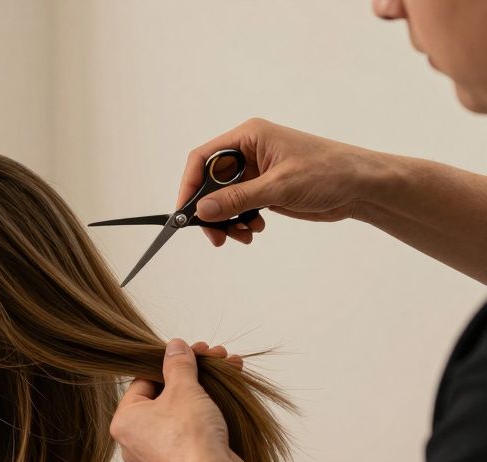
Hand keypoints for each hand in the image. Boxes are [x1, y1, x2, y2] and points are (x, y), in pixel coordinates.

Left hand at [110, 339, 250, 461]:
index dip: (169, 364)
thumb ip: (178, 365)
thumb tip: (175, 346)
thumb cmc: (189, 437)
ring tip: (230, 366)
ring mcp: (159, 456)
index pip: (143, 382)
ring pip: (182, 413)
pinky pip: (194, 432)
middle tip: (215, 356)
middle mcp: (136, 441)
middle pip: (165, 396)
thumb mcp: (184, 390)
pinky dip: (210, 412)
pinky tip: (231, 393)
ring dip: (206, 389)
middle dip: (193, 374)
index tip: (191, 351)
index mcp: (124, 422)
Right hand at [179, 118, 383, 245]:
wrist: (363, 186)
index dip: (190, 185)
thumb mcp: (280, 186)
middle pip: (210, 182)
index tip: (186, 212)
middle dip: (210, 210)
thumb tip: (201, 210)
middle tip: (215, 235)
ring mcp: (257, 172)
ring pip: (223, 199)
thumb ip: (237, 198)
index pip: (203, 158)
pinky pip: (240, 207)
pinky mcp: (265, 189)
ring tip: (242, 235)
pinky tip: (256, 228)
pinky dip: (241, 221)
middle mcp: (249, 152)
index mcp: (249, 137)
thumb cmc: (330, 171)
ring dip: (227, 220)